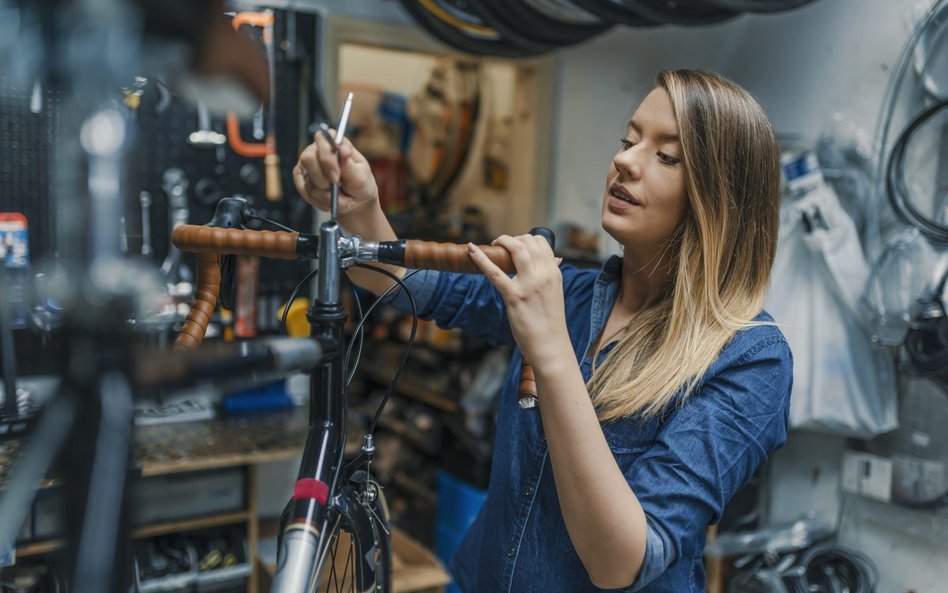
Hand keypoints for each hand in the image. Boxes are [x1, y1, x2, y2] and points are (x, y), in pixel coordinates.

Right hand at [293, 129, 378, 219]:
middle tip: (337, 187)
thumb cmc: (360, 184)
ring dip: (328, 195)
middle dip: (323, 178)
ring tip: (341, 197)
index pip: (321, 138)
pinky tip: (331, 200)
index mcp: (333, 141)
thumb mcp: (360, 177)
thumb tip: (343, 149)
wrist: (355, 200)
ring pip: (309, 182)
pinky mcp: (301, 182)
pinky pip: (306, 194)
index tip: (337, 175)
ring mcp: (306, 166)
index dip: (326, 157)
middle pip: (307, 158)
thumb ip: (350, 166)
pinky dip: (322, 201)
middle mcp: (316, 150)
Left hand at [468, 234, 569, 362]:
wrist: (550, 345)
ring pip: (515, 249)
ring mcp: (529, 285)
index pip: (540, 242)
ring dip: (501, 241)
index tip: (515, 245)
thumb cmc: (550, 321)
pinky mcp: (514, 296)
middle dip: (511, 239)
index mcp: (554, 273)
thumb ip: (552, 275)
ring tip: (492, 246)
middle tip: (501, 246)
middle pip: (527, 241)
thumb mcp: (555, 292)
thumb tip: (556, 260)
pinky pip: (495, 273)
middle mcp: (544, 275)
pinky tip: (471, 250)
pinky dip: (481, 259)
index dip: (525, 238)